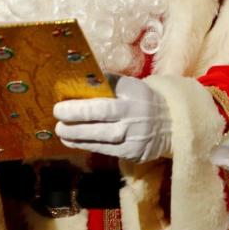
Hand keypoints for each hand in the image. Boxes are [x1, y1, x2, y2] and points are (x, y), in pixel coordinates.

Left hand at [53, 76, 172, 162]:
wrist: (170, 124)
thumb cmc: (142, 101)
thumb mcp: (131, 86)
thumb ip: (108, 83)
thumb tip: (78, 77)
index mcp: (134, 93)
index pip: (107, 94)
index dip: (83, 102)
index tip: (62, 104)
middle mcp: (135, 114)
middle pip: (102, 115)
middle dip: (76, 117)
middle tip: (58, 115)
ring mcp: (135, 135)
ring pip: (101, 136)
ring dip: (77, 134)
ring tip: (60, 130)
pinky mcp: (133, 152)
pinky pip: (105, 149)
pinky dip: (85, 145)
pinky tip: (71, 141)